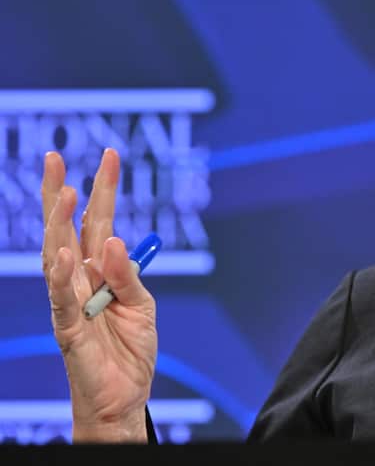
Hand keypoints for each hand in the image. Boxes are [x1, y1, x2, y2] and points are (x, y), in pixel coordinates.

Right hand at [42, 149, 156, 442]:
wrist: (125, 396)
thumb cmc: (130, 349)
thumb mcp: (142, 304)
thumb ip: (128, 274)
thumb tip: (112, 242)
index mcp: (102, 269)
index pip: (98, 220)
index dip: (103, 189)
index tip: (109, 154)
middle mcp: (80, 278)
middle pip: (67, 229)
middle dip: (60, 193)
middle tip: (55, 157)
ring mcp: (69, 301)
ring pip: (56, 255)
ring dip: (57, 224)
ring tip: (61, 193)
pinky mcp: (67, 327)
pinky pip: (62, 297)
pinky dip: (63, 275)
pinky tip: (65, 253)